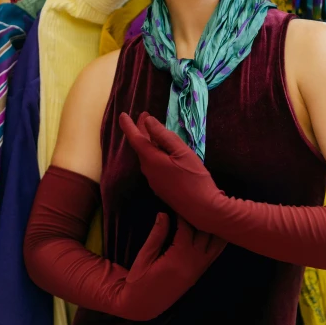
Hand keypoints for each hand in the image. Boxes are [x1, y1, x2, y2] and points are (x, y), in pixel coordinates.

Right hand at [118, 211, 225, 319]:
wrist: (143, 306)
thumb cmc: (139, 281)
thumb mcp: (144, 257)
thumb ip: (157, 235)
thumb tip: (164, 214)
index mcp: (177, 259)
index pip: (187, 229)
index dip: (183, 214)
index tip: (180, 202)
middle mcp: (192, 264)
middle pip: (205, 234)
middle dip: (202, 217)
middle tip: (200, 201)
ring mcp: (197, 270)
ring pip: (215, 246)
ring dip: (214, 229)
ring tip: (211, 212)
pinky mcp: (198, 274)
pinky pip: (213, 255)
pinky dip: (216, 241)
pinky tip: (215, 230)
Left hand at [119, 112, 224, 231]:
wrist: (202, 209)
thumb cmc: (194, 178)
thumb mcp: (182, 152)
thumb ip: (164, 136)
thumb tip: (148, 122)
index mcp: (151, 160)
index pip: (135, 139)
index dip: (128, 126)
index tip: (122, 115)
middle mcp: (148, 171)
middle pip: (141, 147)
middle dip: (141, 130)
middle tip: (145, 116)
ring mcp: (154, 181)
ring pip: (147, 157)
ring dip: (149, 142)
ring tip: (154, 130)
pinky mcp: (161, 188)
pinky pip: (153, 166)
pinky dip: (154, 153)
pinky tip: (163, 151)